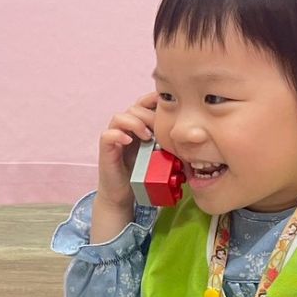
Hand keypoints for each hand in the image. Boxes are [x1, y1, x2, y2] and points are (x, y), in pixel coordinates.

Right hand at [89, 92, 157, 242]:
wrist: (124, 196)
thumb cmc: (143, 175)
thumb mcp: (161, 156)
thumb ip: (168, 143)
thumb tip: (190, 137)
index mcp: (139, 127)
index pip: (144, 104)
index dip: (154, 100)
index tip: (168, 106)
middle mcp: (125, 129)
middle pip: (134, 108)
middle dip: (148, 115)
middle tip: (159, 129)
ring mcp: (115, 138)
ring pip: (119, 117)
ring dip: (135, 123)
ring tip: (147, 137)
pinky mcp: (106, 149)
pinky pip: (108, 134)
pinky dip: (118, 135)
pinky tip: (129, 142)